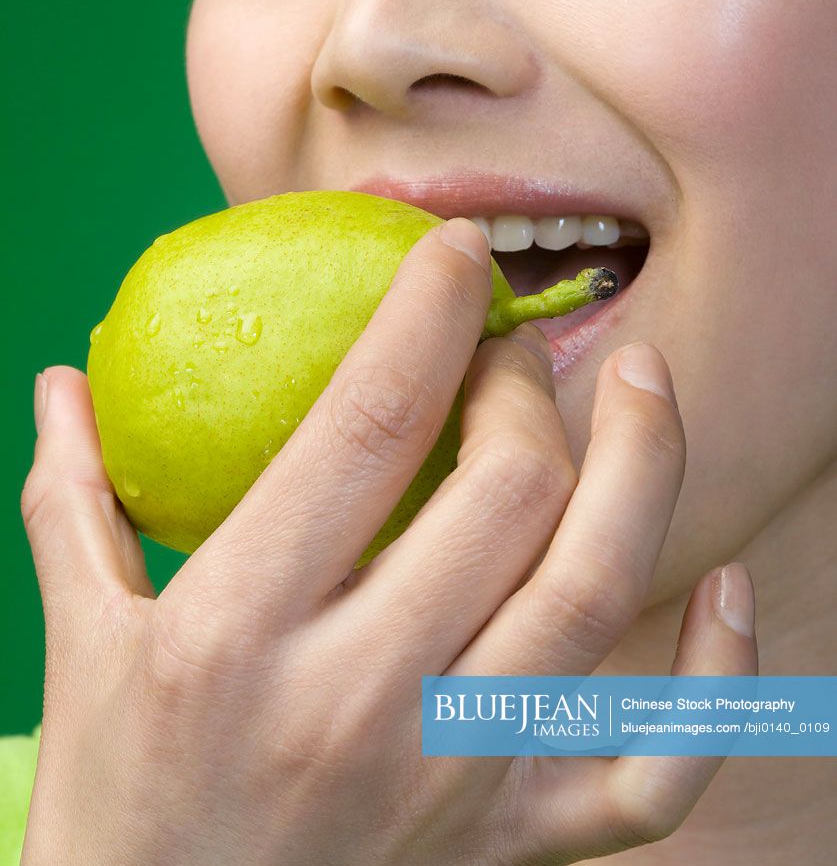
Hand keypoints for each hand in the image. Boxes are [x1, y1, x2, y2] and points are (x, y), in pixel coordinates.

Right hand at [21, 218, 755, 864]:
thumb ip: (74, 498)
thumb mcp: (79, 641)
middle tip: (515, 349)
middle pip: (508, 494)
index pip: (367, 427)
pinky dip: (715, 674)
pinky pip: (653, 768)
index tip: (460, 252)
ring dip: (643, 463)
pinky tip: (724, 581)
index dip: (429, 318)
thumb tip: (62, 380)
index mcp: (242, 630)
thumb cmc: (118, 798)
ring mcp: (450, 779)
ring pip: (594, 595)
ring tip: (645, 378)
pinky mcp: (510, 846)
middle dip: (529, 387)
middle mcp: (360, 701)